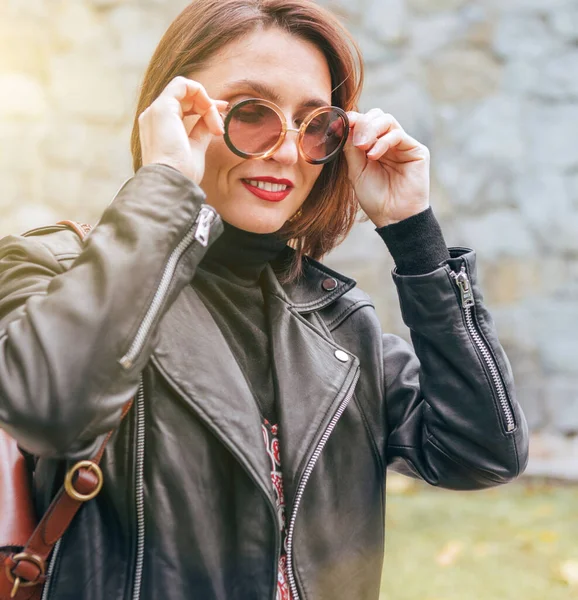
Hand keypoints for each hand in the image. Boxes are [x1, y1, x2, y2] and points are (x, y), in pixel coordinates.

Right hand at [138, 76, 226, 184]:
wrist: (172, 181)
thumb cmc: (182, 173)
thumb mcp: (195, 148)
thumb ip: (201, 131)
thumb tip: (211, 121)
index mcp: (159, 128)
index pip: (181, 107)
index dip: (202, 106)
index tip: (220, 115)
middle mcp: (154, 116)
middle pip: (183, 96)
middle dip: (207, 104)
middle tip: (222, 116)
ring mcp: (156, 110)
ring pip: (184, 89)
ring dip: (206, 104)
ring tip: (216, 126)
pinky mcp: (162, 107)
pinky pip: (183, 85)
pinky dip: (201, 94)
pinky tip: (210, 111)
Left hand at [343, 109, 429, 227]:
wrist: (392, 217)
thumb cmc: (374, 198)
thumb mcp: (356, 172)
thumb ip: (351, 149)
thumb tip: (345, 125)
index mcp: (373, 147)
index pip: (364, 123)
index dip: (352, 120)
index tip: (339, 123)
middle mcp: (388, 143)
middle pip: (376, 116)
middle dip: (362, 124)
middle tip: (355, 140)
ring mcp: (402, 145)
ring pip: (387, 120)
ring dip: (371, 130)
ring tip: (363, 147)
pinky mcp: (416, 150)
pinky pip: (398, 134)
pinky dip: (383, 141)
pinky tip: (374, 155)